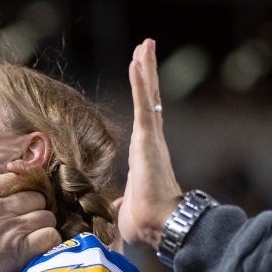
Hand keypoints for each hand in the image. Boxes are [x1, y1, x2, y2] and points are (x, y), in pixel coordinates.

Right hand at [0, 173, 59, 271]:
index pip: (11, 179)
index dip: (19, 189)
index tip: (17, 199)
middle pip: (35, 197)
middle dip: (35, 208)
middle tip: (29, 221)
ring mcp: (12, 228)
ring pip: (46, 216)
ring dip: (43, 225)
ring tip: (36, 236)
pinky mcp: (21, 251)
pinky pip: (50, 237)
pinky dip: (49, 241)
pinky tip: (41, 248)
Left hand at [118, 38, 183, 250]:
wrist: (159, 226)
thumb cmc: (145, 222)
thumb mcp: (124, 208)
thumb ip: (119, 203)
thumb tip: (112, 210)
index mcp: (145, 155)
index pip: (145, 117)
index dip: (144, 95)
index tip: (142, 76)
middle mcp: (151, 142)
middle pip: (149, 99)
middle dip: (147, 73)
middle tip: (145, 48)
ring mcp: (151, 138)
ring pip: (148, 95)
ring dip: (146, 69)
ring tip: (144, 45)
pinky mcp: (148, 138)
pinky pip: (142, 103)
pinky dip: (140, 81)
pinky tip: (137, 61)